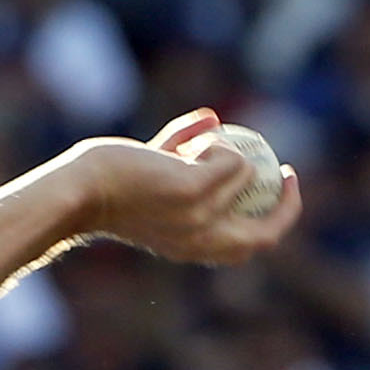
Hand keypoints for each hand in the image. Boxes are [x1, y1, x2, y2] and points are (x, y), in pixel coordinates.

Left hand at [70, 112, 303, 267]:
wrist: (81, 192)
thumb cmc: (111, 184)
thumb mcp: (156, 172)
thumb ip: (183, 148)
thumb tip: (216, 121)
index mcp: (194, 247)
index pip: (251, 245)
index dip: (276, 219)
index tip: (279, 188)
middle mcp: (201, 241)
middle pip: (266, 235)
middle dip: (289, 204)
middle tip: (287, 171)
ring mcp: (198, 218)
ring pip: (245, 178)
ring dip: (231, 152)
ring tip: (202, 142)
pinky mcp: (192, 192)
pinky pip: (228, 159)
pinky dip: (218, 142)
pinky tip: (199, 135)